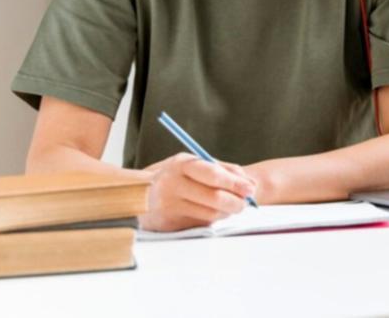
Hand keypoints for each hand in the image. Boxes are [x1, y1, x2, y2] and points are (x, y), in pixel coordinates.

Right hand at [137, 153, 256, 232]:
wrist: (138, 193)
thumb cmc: (175, 176)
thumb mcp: (194, 164)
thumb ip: (223, 170)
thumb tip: (249, 184)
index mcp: (181, 164)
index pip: (212, 175)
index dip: (235, 183)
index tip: (251, 189)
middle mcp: (172, 185)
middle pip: (213, 198)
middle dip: (236, 202)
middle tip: (246, 203)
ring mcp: (168, 206)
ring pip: (209, 214)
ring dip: (226, 212)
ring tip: (231, 207)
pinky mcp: (168, 224)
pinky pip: (200, 224)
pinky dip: (212, 219)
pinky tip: (213, 212)